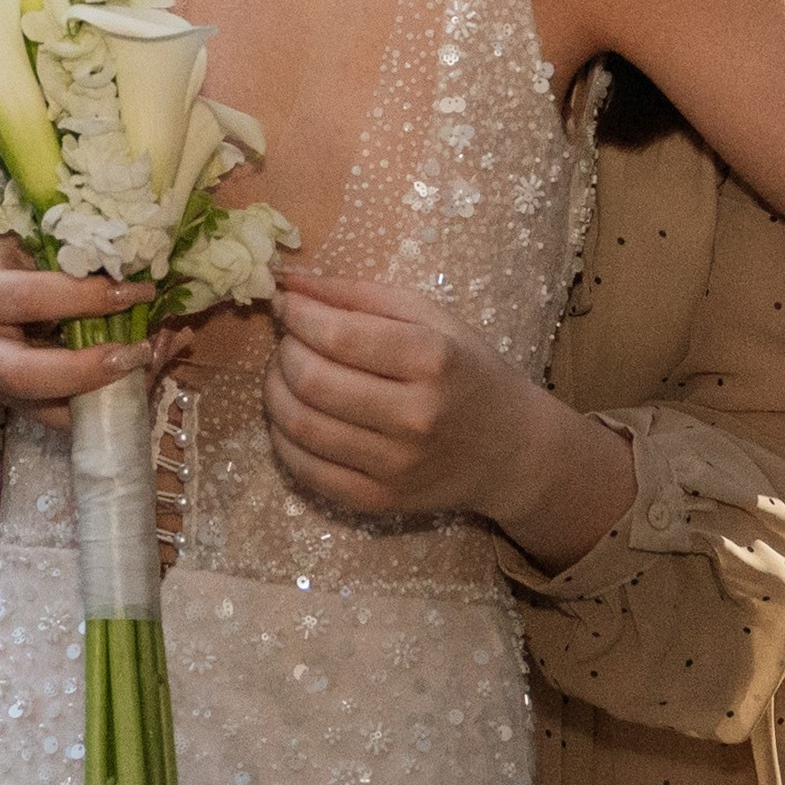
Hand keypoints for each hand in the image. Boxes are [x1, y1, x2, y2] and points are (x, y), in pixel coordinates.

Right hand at [0, 234, 172, 431]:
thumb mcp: (22, 241)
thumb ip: (66, 253)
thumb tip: (135, 262)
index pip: (32, 299)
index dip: (87, 298)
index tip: (139, 291)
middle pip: (25, 375)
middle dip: (85, 370)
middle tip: (136, 354)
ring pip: (42, 409)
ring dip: (99, 397)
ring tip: (144, 370)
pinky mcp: (12, 403)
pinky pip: (56, 417)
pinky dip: (99, 406)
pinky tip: (136, 382)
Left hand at [263, 271, 633, 565]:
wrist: (510, 450)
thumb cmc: (466, 371)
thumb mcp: (430, 318)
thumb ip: (358, 295)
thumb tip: (289, 284)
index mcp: (432, 360)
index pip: (338, 336)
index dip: (297, 316)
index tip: (286, 304)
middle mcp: (415, 415)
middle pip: (312, 381)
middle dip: (284, 352)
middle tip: (289, 341)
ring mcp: (396, 465)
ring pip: (301, 426)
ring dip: (274, 392)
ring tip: (285, 374)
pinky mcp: (379, 500)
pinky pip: (306, 471)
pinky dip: (282, 439)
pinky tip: (291, 417)